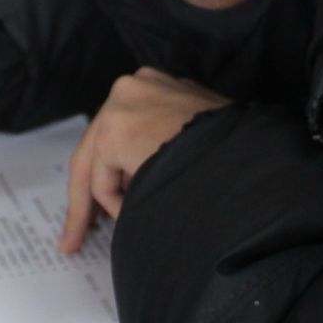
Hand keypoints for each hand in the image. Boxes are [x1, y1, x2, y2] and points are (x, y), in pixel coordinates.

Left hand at [62, 68, 228, 252]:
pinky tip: (138, 213)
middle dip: (87, 196)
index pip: (120, 129)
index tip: (99, 203)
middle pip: (98, 147)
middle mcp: (136, 86)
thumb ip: (165, 146)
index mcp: (158, 86)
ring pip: (97, 166)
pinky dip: (115, 204)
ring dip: (110, 202)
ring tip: (127, 226)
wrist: (249, 165)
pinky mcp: (115, 129)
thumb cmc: (235, 159)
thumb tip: (137, 178)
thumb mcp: (198, 141)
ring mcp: (122, 104)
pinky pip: (101, 180)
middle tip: (73, 237)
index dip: (109, 170)